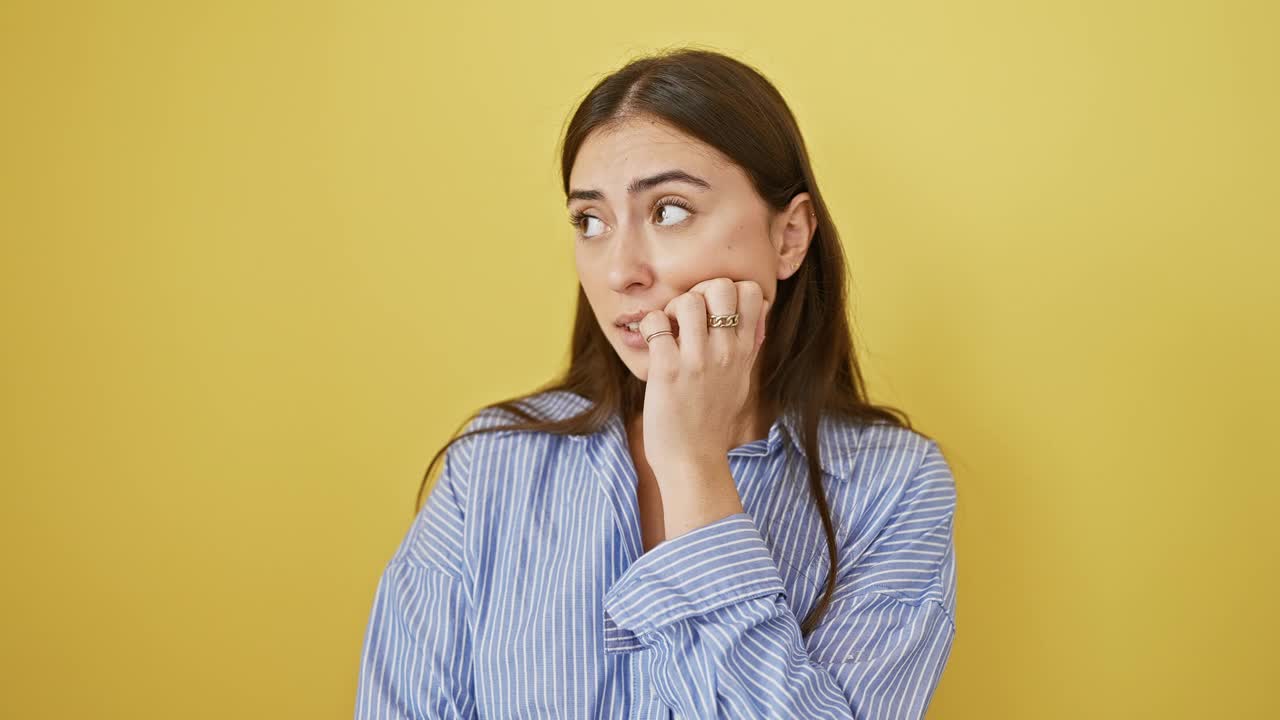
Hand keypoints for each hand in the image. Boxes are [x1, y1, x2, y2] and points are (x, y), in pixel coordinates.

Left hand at [636, 277, 770, 485]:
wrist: (693, 460)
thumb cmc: (712, 422)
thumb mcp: (740, 382)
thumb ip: (747, 348)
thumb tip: (756, 316)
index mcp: (745, 352)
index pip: (751, 293)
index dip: (728, 290)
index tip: (713, 311)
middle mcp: (726, 352)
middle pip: (721, 286)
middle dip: (700, 292)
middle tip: (687, 317)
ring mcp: (698, 359)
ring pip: (688, 300)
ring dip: (672, 309)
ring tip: (669, 331)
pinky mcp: (668, 369)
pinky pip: (656, 322)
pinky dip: (649, 326)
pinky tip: (652, 343)